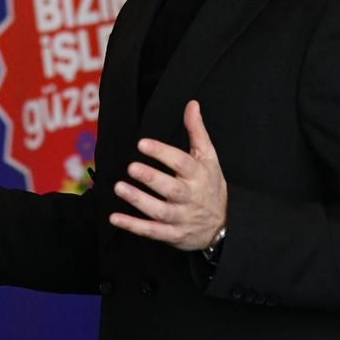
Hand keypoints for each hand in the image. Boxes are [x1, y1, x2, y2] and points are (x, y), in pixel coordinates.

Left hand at [109, 100, 226, 250]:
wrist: (225, 225)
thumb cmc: (211, 185)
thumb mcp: (209, 157)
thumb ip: (197, 131)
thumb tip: (192, 104)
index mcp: (198, 175)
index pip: (181, 163)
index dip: (162, 153)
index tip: (142, 144)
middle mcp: (190, 197)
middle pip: (172, 189)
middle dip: (151, 179)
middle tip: (131, 167)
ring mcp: (181, 217)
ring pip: (160, 211)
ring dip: (139, 200)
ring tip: (119, 187)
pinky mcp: (173, 234)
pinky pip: (152, 231)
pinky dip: (133, 226)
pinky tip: (114, 218)